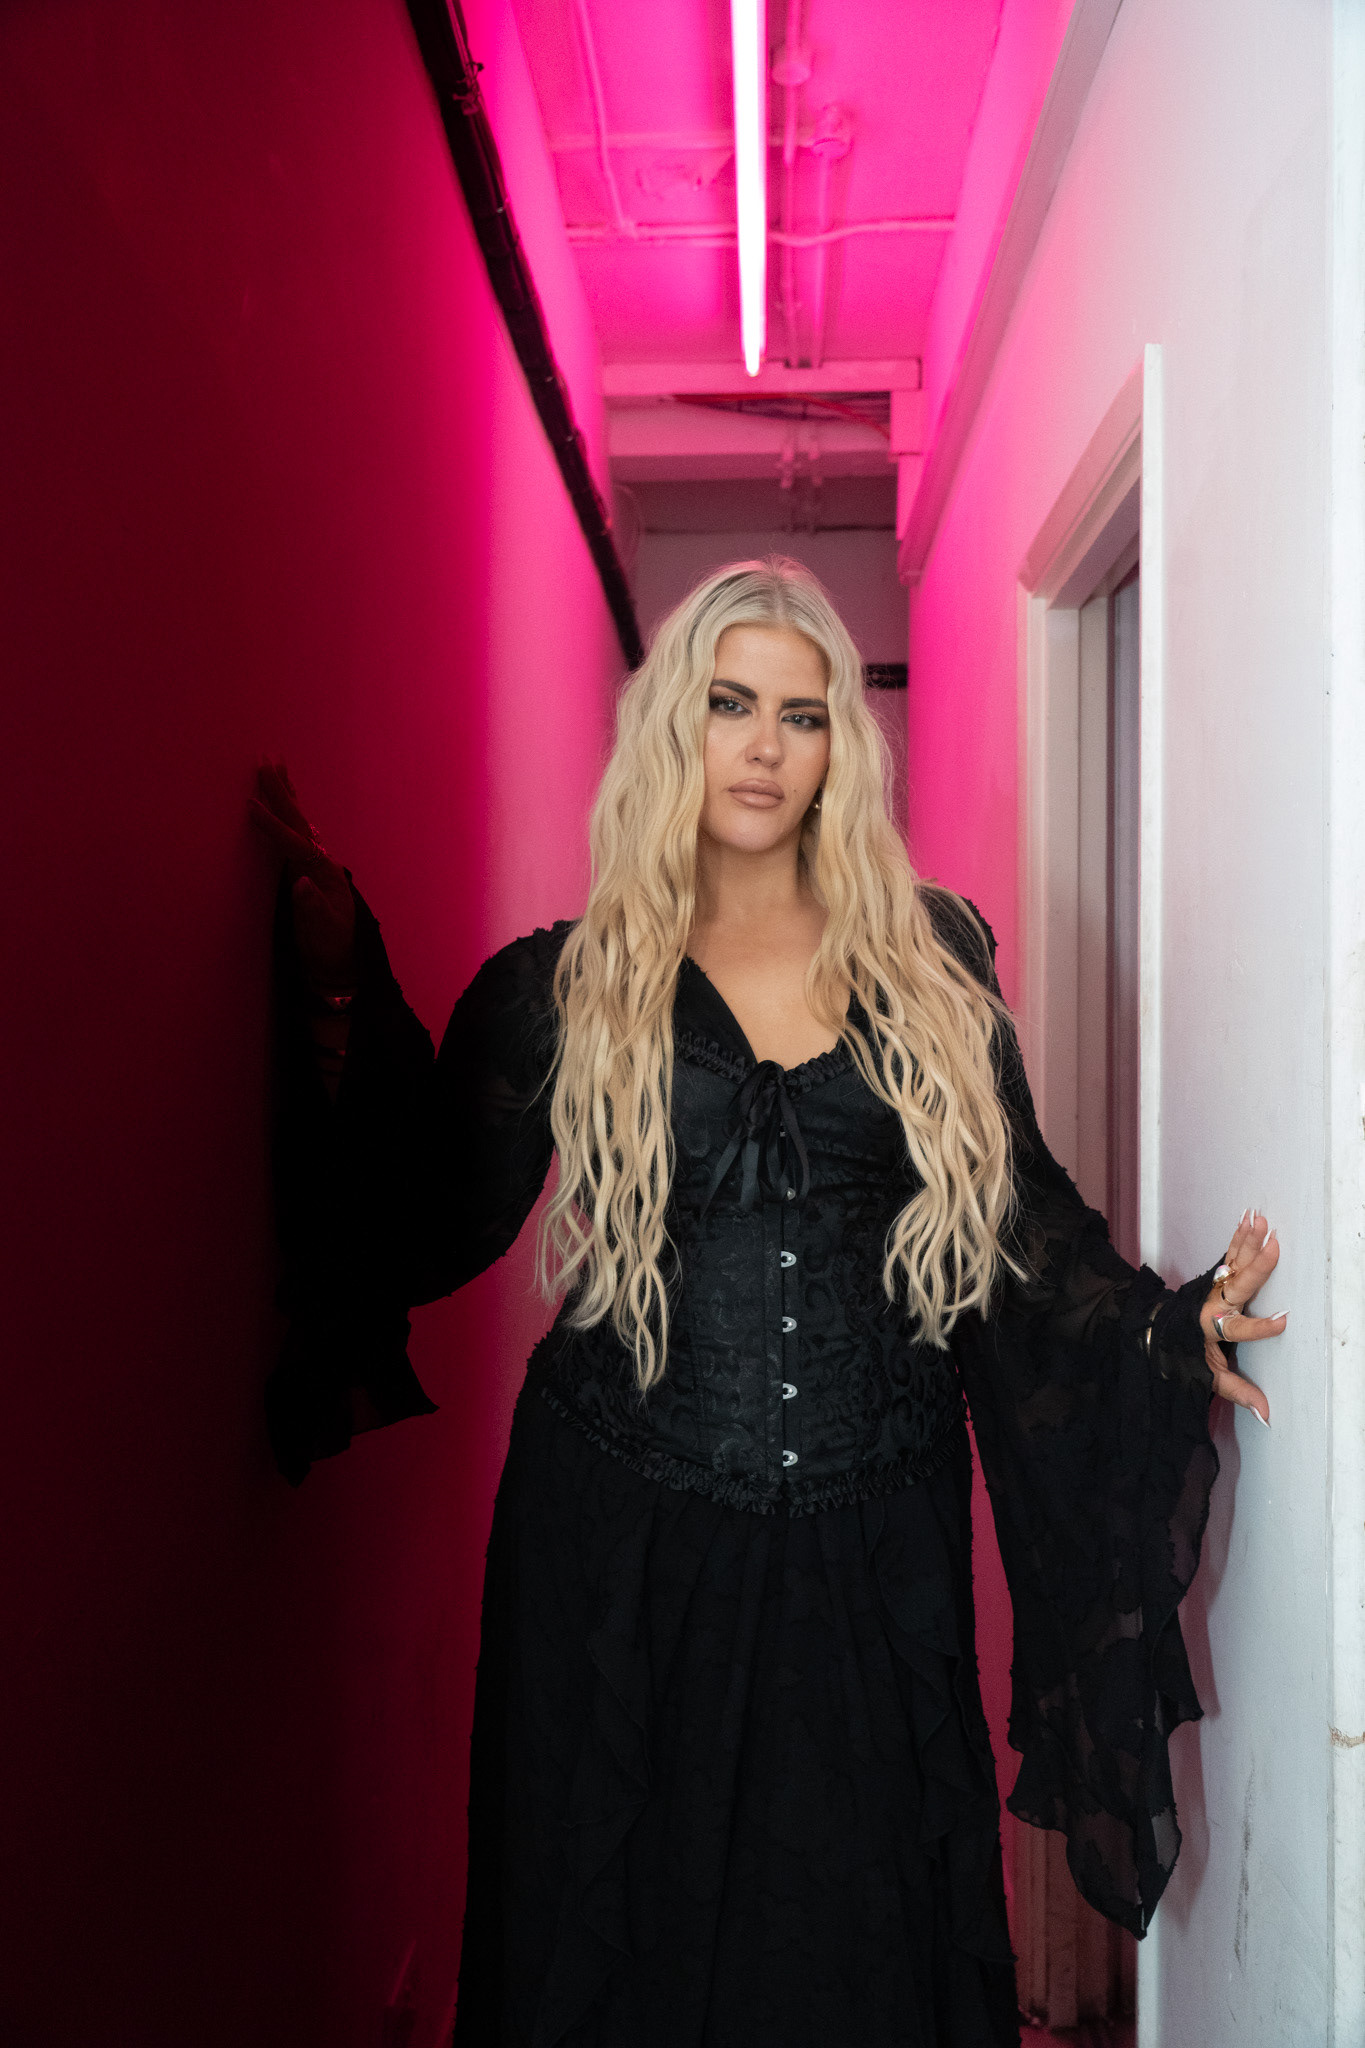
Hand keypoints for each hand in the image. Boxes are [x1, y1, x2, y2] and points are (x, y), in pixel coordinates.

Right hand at [249, 758, 356, 991]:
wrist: (341, 960)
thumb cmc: (331, 947)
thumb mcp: (322, 931)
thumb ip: (311, 907)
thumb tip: (299, 882)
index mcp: (323, 873)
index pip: (293, 843)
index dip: (272, 825)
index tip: (250, 805)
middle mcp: (321, 862)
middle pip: (298, 820)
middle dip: (281, 792)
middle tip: (266, 761)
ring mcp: (316, 864)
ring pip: (299, 821)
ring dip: (287, 795)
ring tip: (277, 767)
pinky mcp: (308, 869)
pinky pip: (296, 832)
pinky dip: (289, 813)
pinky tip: (287, 803)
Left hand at [1198, 1209, 1286, 1424]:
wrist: (1151, 1328)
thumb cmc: (1181, 1353)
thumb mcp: (1204, 1375)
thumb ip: (1236, 1391)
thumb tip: (1266, 1415)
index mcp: (1210, 1328)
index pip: (1238, 1329)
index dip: (1260, 1326)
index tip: (1284, 1319)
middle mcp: (1211, 1304)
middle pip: (1238, 1286)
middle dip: (1257, 1266)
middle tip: (1274, 1244)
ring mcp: (1211, 1288)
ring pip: (1232, 1263)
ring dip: (1248, 1240)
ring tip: (1261, 1220)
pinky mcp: (1212, 1277)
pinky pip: (1228, 1255)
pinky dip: (1238, 1237)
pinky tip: (1248, 1219)